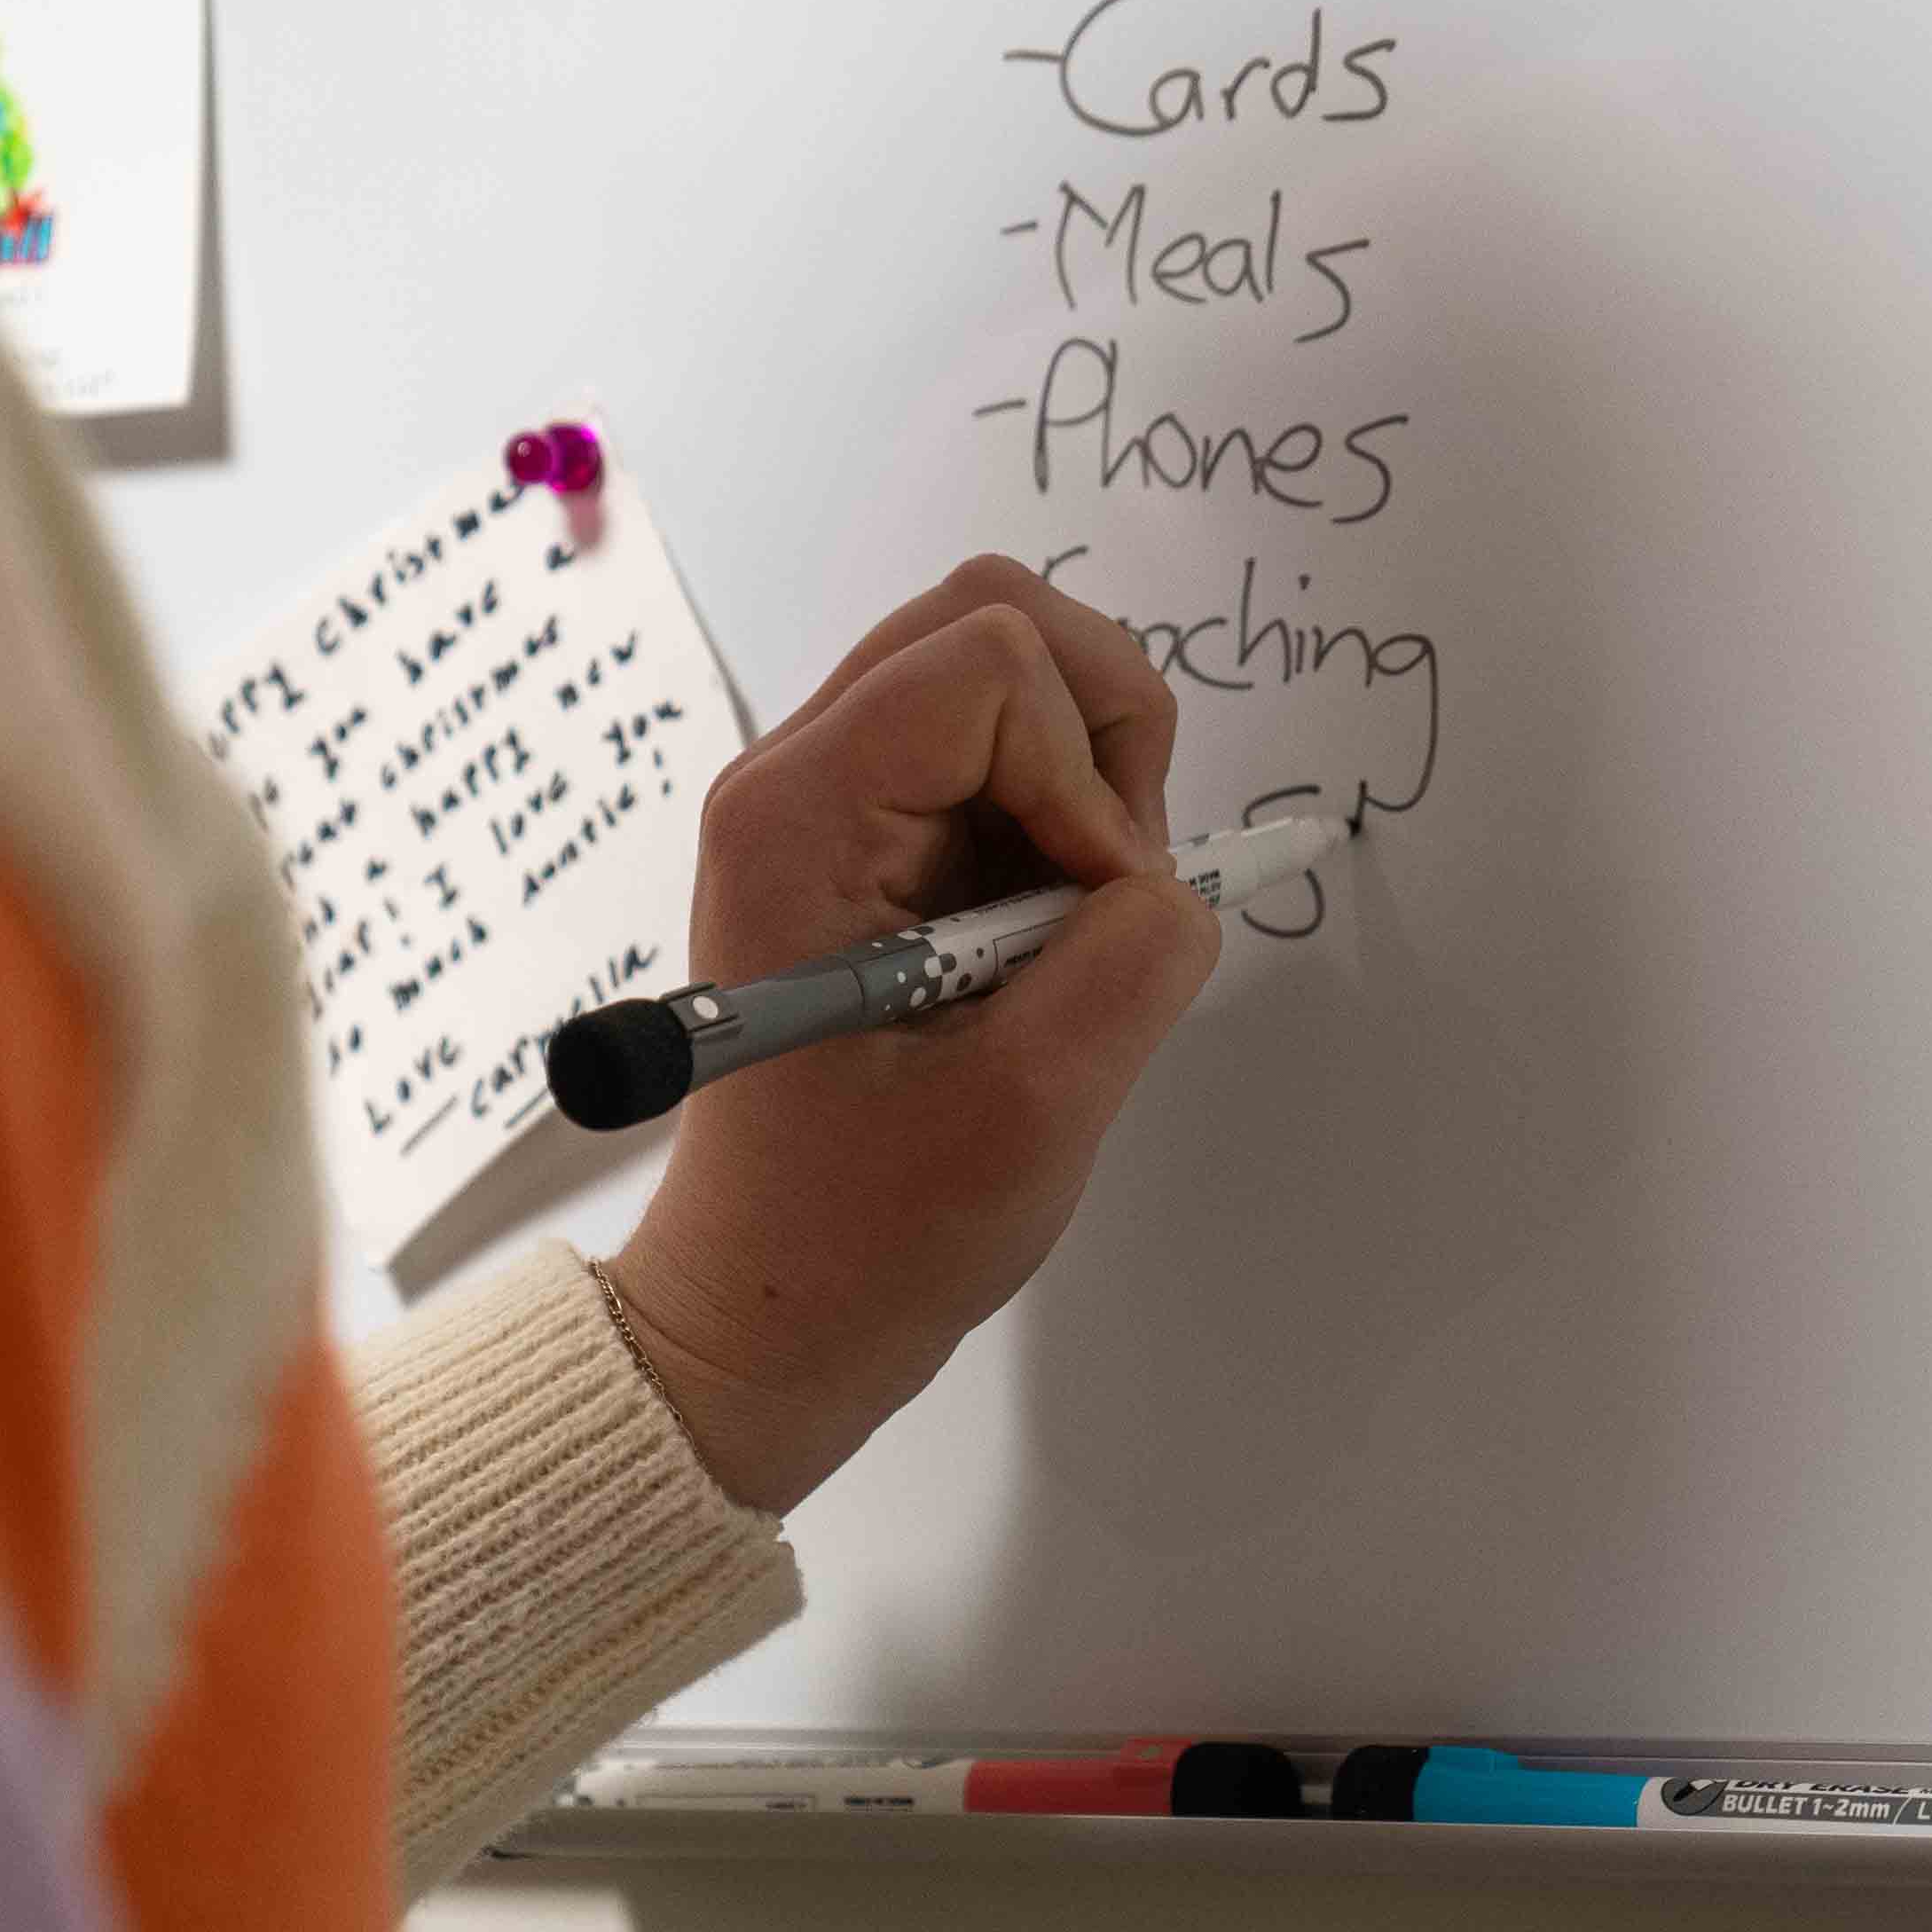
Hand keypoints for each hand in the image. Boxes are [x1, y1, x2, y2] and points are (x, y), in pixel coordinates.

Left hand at [607, 558, 1223, 1512]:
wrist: (765, 1314)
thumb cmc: (862, 1237)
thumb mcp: (1029, 1111)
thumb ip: (1130, 967)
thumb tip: (1166, 888)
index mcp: (797, 819)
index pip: (989, 664)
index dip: (1085, 775)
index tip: (1094, 918)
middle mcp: (797, 779)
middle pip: (991, 617)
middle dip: (1101, 728)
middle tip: (1114, 887)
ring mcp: (830, 806)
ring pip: (1002, 672)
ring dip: (1090, 772)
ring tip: (1085, 918)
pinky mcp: (872, 846)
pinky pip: (996, 756)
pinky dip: (1063, 815)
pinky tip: (1051, 933)